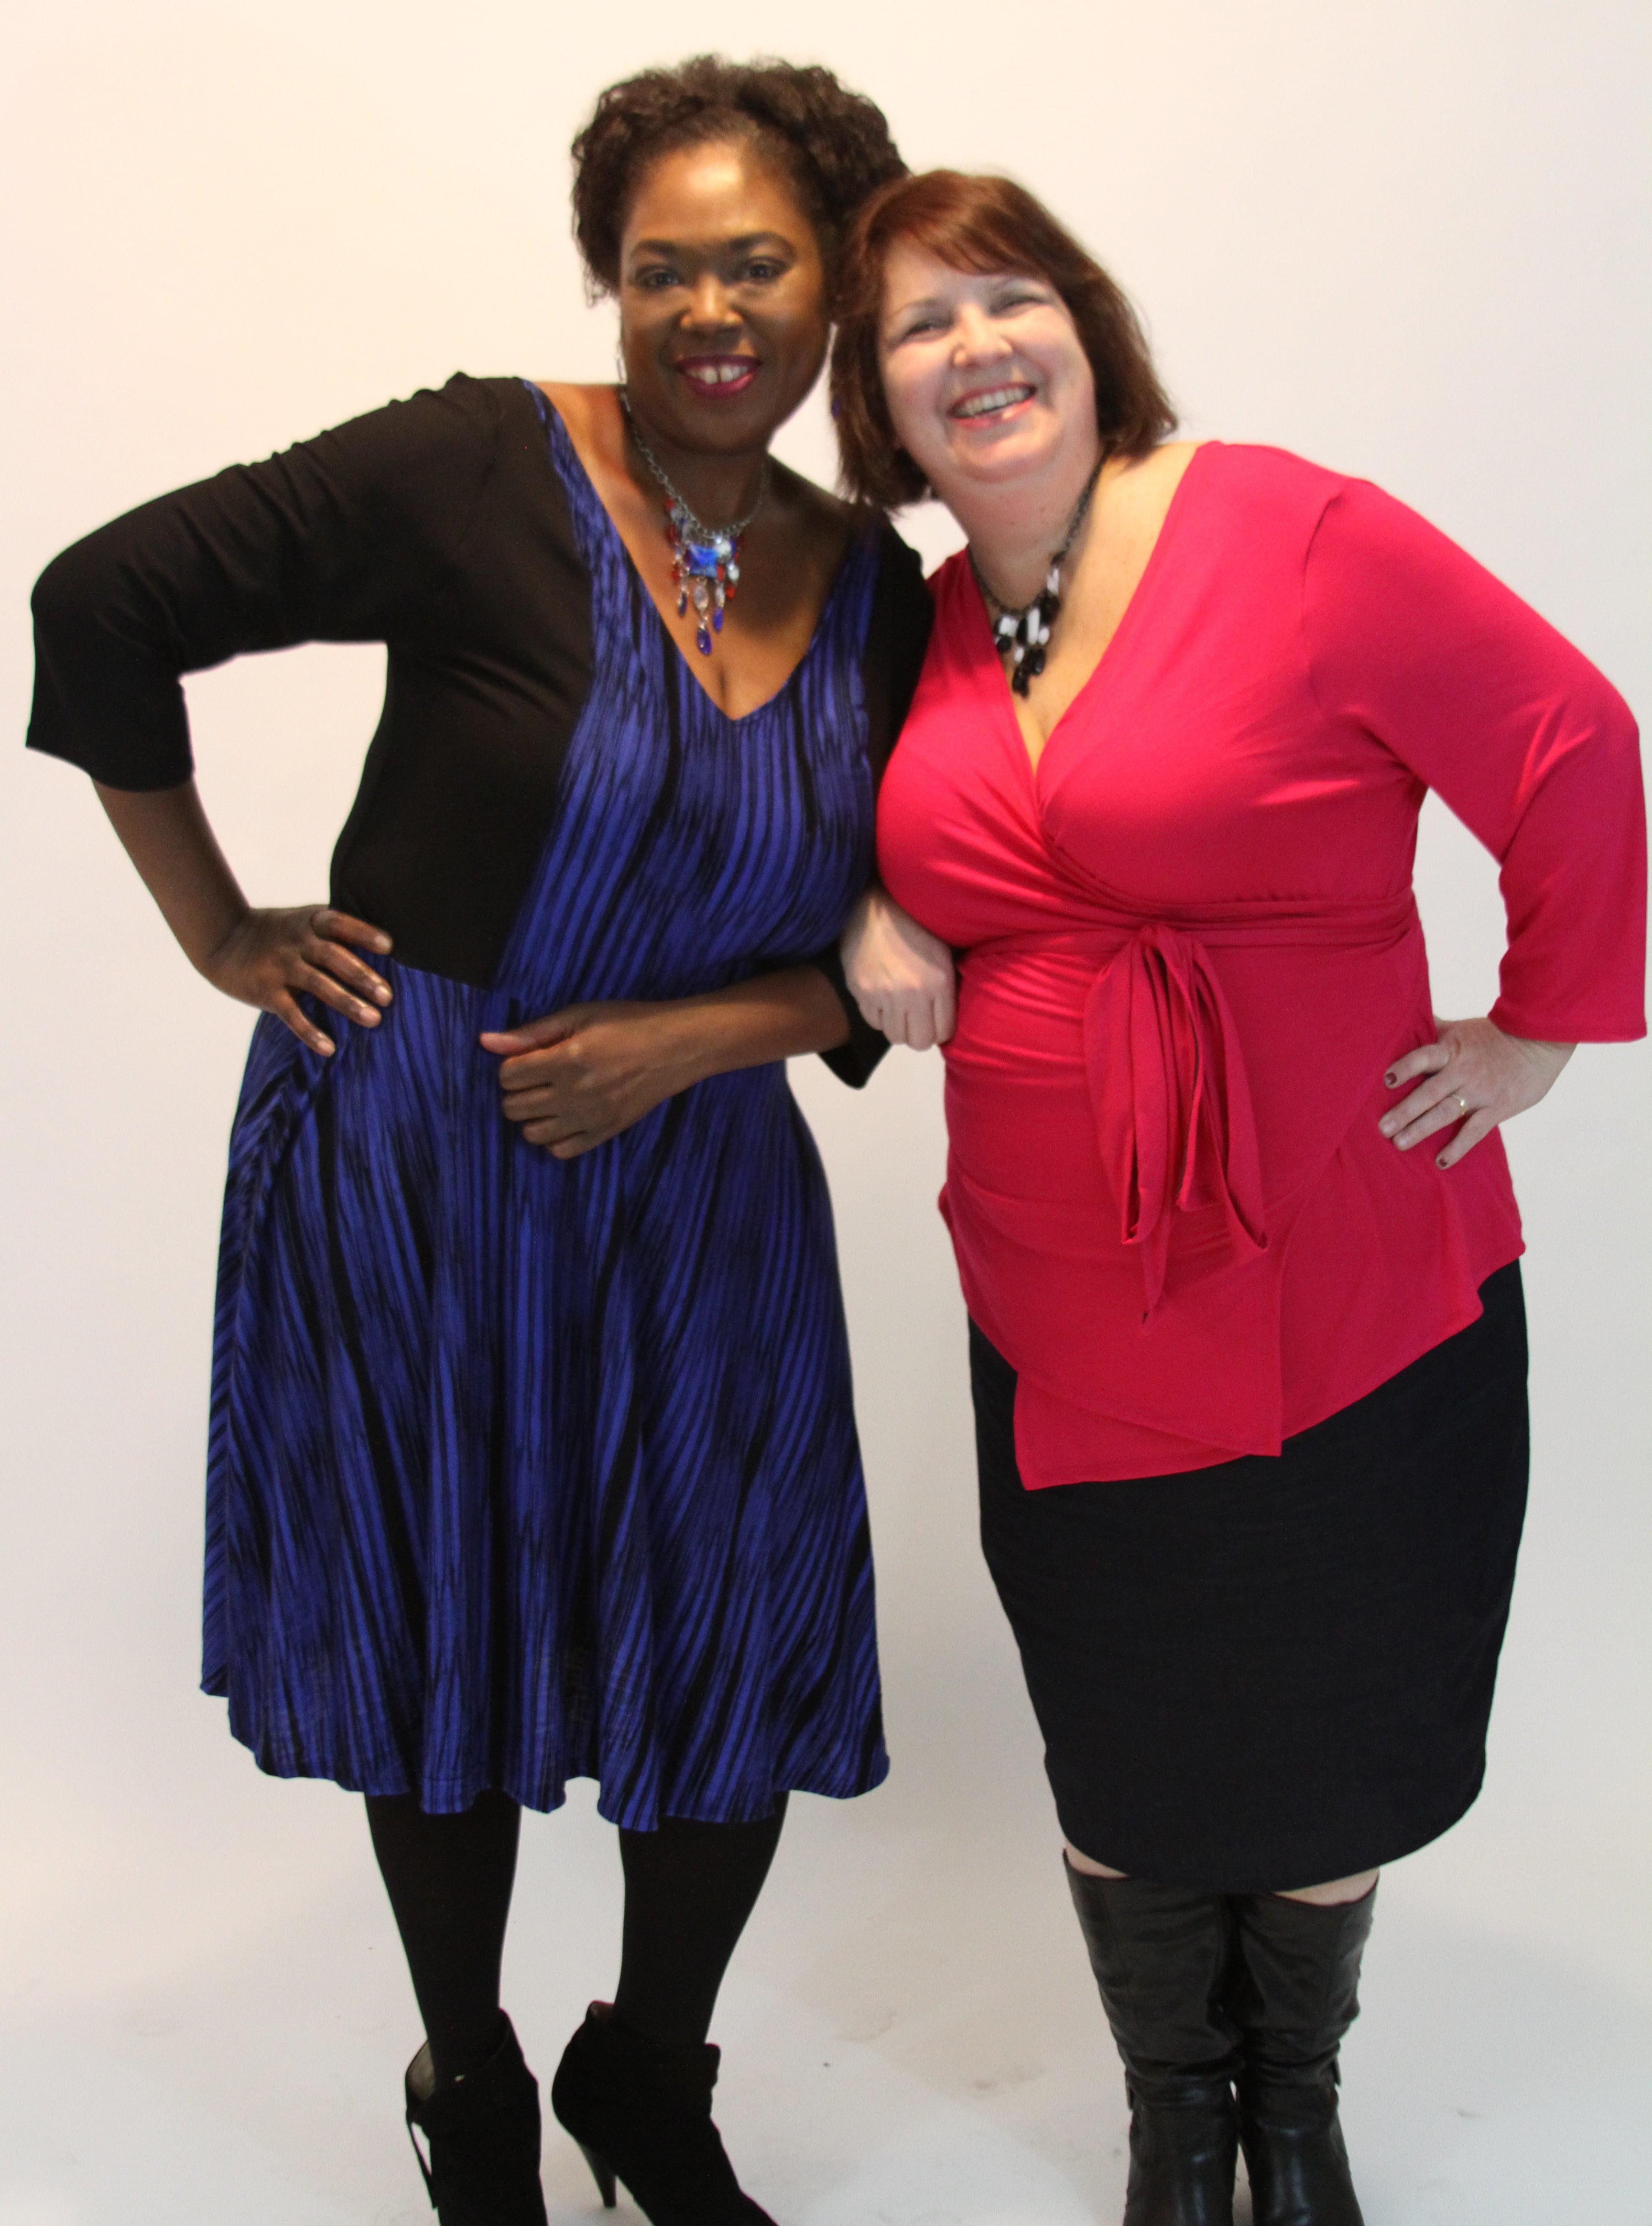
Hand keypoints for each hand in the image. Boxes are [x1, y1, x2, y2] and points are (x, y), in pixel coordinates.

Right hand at [202, 905, 392, 1055]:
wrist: (223, 939)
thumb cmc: (277, 933)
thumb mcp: (301, 921)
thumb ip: (332, 931)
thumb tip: (384, 946)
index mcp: (309, 923)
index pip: (339, 923)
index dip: (363, 933)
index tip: (389, 946)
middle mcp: (296, 943)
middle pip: (333, 957)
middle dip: (362, 976)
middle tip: (388, 996)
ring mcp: (281, 967)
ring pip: (318, 985)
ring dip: (347, 1003)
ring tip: (373, 1019)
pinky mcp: (266, 991)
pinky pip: (291, 1013)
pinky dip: (310, 1031)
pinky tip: (329, 1048)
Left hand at [481, 1001, 696, 1157]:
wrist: (675, 1047)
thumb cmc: (627, 1023)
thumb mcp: (579, 1015)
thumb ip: (531, 1033)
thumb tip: (485, 1042)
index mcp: (565, 1060)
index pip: (508, 1076)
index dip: (510, 1066)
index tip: (527, 1059)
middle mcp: (573, 1094)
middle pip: (513, 1107)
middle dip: (516, 1092)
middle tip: (535, 1078)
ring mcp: (589, 1118)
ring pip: (531, 1133)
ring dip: (531, 1116)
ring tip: (548, 1098)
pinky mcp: (604, 1133)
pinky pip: (561, 1151)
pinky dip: (554, 1138)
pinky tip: (564, 1118)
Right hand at [840, 884, 956, 1049]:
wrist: (875, 906)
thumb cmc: (915, 925)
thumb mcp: (943, 953)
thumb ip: (947, 988)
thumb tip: (947, 1020)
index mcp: (939, 982)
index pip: (944, 1033)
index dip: (940, 1030)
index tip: (935, 1019)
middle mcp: (913, 994)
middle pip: (919, 1042)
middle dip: (919, 1034)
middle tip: (917, 1019)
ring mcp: (884, 995)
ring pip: (895, 1037)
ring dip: (898, 1026)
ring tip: (898, 1007)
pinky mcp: (861, 993)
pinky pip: (873, 1022)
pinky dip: (878, 1015)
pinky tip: (882, 997)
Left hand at [1379, 1015, 1573, 1168]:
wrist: (1539, 1042)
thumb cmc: (1492, 1036)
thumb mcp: (1461, 1029)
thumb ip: (1433, 1029)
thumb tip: (1403, 1016)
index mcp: (1452, 1050)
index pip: (1424, 1057)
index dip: (1406, 1067)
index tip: (1386, 1080)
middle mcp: (1463, 1071)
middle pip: (1430, 1092)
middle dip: (1405, 1110)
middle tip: (1382, 1128)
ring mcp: (1480, 1092)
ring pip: (1447, 1113)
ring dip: (1422, 1129)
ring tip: (1399, 1143)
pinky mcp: (1498, 1108)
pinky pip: (1475, 1131)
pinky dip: (1458, 1147)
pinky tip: (1441, 1162)